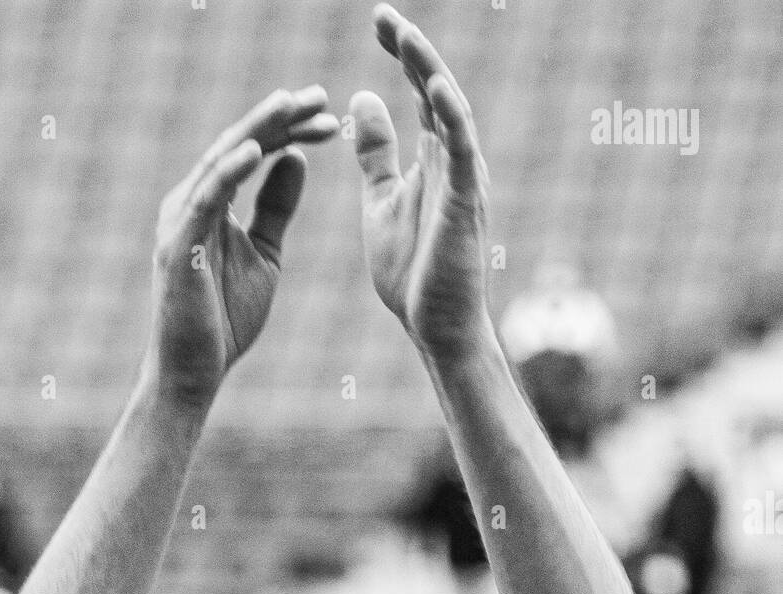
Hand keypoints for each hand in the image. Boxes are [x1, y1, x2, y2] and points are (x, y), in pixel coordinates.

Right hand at [143, 88, 338, 408]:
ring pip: (221, 162)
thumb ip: (276, 208)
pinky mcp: (178, 245)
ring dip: (257, 131)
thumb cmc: (224, 319)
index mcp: (211, 201)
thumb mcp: (265, 254)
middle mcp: (190, 200)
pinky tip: (257, 150)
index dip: (289, 130)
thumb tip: (297, 158)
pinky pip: (206, 200)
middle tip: (318, 94)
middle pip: (237, 145)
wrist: (194, 373)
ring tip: (290, 105)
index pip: (253, 152)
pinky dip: (229, 172)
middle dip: (278, 118)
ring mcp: (180, 220)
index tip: (329, 116)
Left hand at [351, 6, 490, 362]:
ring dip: (428, 70)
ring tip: (404, 35)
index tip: (376, 22)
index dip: (399, 55)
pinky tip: (432, 84)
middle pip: (434, 89)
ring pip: (449, 110)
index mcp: (432, 160)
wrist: (435, 329)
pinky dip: (450, 114)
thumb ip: (376, 154)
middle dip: (410, 50)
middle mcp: (453, 160)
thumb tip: (360, 99)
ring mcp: (463, 178)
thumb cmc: (414, 275)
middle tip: (383, 13)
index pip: (416, 93)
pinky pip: (461, 148)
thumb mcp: (381, 202)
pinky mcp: (465, 201)